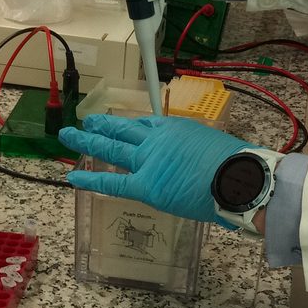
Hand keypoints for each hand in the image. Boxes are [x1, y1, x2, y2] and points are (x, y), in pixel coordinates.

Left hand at [59, 113, 255, 225]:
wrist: (240, 178)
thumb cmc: (236, 166)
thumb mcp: (213, 145)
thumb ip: (194, 151)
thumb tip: (193, 164)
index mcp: (175, 128)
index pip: (145, 124)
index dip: (128, 126)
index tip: (119, 124)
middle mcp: (157, 139)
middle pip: (122, 129)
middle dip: (101, 125)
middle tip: (85, 122)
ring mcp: (148, 160)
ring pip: (111, 148)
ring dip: (87, 141)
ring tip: (68, 135)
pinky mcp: (146, 185)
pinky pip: (112, 181)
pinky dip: (90, 179)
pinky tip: (72, 177)